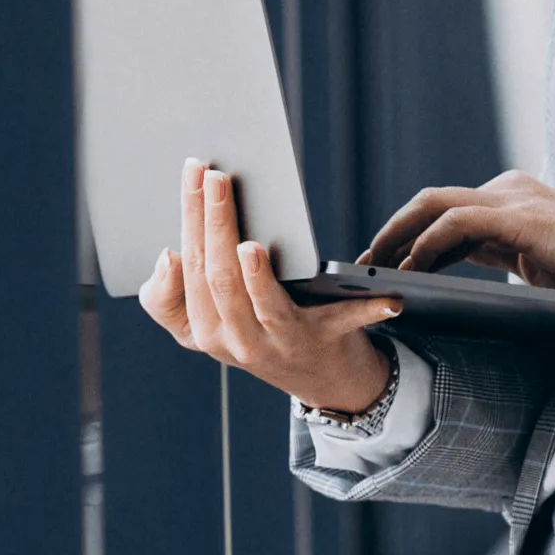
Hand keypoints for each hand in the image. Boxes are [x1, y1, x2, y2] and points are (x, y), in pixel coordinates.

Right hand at [140, 160, 401, 413]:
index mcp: (205, 329)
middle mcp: (239, 339)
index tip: (194, 174)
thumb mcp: (202, 327)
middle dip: (216, 224)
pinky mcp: (326, 340)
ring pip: (263, 303)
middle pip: (221, 279)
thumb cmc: (255, 334)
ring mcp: (283, 341)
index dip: (190, 218)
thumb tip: (166, 257)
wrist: (319, 380)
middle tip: (218, 176)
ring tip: (251, 245)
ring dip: (257, 276)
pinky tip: (387, 296)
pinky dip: (366, 309)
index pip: (192, 265)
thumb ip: (166, 299)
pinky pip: (343, 321)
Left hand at [360, 169, 554, 305]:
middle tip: (363, 264)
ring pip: (434, 206)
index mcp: (512, 200)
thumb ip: (499, 256)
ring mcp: (514, 200)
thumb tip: (451, 275)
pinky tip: (412, 269)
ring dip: (397, 236)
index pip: (444, 212)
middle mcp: (509, 191)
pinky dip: (428, 243)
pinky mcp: (522, 217)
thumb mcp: (536, 264)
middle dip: (391, 232)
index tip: (381, 262)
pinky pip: (457, 223)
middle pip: (429, 203)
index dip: (407, 236)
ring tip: (374, 267)